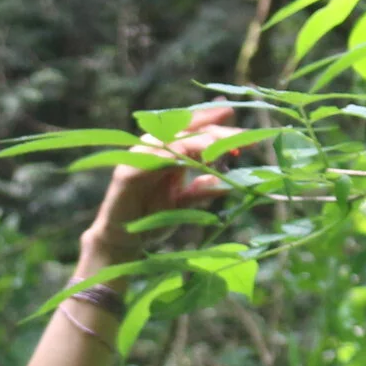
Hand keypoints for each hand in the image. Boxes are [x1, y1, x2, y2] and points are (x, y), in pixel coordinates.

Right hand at [80, 104, 238, 275]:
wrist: (123, 241)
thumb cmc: (152, 220)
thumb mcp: (184, 203)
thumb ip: (202, 190)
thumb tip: (226, 181)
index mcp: (168, 152)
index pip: (194, 129)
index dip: (216, 123)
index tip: (243, 128)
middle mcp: (154, 148)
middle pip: (187, 129)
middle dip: (215, 131)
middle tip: (240, 138)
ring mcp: (139, 157)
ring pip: (170, 140)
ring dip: (196, 141)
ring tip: (219, 147)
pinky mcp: (127, 173)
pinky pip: (149, 160)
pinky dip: (169, 158)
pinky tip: (188, 159)